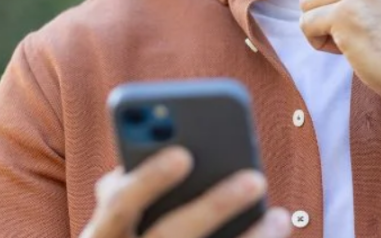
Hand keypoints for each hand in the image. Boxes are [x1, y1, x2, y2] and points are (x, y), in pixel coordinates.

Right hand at [80, 147, 291, 237]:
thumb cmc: (126, 237)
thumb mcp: (114, 220)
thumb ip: (130, 190)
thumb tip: (177, 150)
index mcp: (101, 235)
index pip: (119, 205)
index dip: (147, 181)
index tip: (184, 154)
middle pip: (170, 235)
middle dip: (213, 207)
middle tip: (255, 179)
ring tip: (280, 216)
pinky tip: (273, 232)